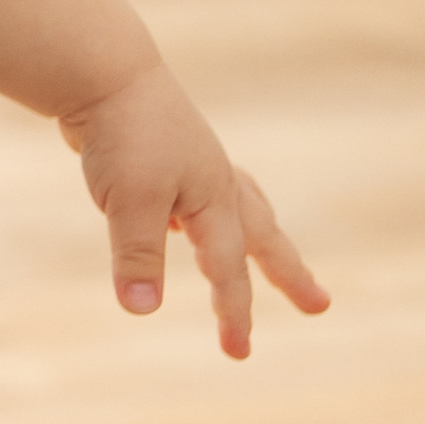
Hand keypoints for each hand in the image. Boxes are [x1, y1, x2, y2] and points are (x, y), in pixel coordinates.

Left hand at [59, 61, 328, 359]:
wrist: (104, 71)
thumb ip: (138, 255)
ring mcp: (194, 165)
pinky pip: (203, 195)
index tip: (238, 352)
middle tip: (320, 306)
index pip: (229, 268)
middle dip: (289, 275)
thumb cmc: (123, 134)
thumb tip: (142, 312)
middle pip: (262, 236)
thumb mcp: (128, 201)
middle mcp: (214, 182)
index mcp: (213, 197)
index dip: (235, 312)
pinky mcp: (168, 156)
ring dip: (261, 238)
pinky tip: (190, 224)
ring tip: (273, 257)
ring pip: (243, 209)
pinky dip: (213, 214)